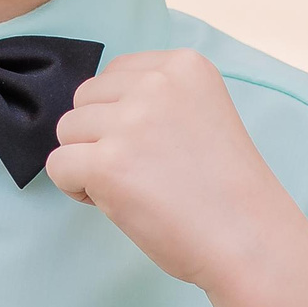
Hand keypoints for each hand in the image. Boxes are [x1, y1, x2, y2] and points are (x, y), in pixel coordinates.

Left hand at [46, 50, 296, 289]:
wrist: (250, 241)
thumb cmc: (225, 191)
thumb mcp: (200, 115)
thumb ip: (154, 101)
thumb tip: (90, 110)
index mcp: (184, 65)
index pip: (114, 74)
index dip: (120, 115)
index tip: (155, 147)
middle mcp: (156, 83)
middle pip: (84, 99)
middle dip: (99, 136)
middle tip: (142, 173)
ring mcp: (131, 121)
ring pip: (66, 131)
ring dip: (87, 162)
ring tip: (132, 188)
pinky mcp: (108, 162)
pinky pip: (57, 166)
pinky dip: (76, 189)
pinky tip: (114, 203)